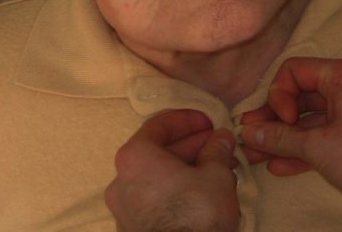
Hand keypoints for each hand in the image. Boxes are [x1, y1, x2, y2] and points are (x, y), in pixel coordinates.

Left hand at [105, 109, 238, 231]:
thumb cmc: (196, 214)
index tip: (209, 121)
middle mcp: (120, 180)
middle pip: (157, 152)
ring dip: (186, 168)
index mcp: (135, 157)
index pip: (159, 125)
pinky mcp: (132, 229)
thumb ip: (216, 149)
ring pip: (156, 177)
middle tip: (219, 146)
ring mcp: (123, 208)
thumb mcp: (217, 173)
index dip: (187, 119)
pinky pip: (154, 198)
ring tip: (217, 170)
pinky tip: (202, 193)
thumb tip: (220, 138)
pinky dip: (175, 189)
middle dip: (191, 146)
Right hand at [240, 57, 341, 230]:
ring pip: (314, 120)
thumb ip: (280, 137)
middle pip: (302, 96)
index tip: (280, 122)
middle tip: (250, 138)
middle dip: (274, 120)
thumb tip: (252, 131)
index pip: (295, 71)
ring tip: (257, 156)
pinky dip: (307, 149)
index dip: (278, 96)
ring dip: (286, 138)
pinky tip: (282, 166)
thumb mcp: (318, 146)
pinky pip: (329, 136)